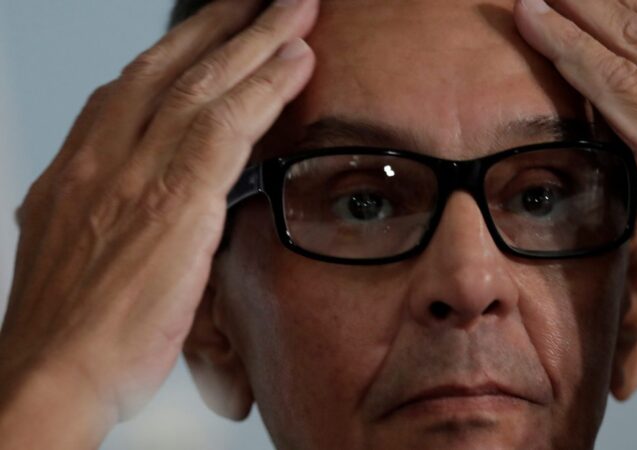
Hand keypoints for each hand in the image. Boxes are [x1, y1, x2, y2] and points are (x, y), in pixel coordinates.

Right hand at [0, 0, 316, 442]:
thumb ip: (108, 212)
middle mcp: (103, 156)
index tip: (208, 34)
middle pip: (168, 69)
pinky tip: (296, 64)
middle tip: (259, 0)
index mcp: (78, 167)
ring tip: (293, 12)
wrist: (53, 374)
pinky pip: (228, 127)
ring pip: (205, 86)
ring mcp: (136, 173)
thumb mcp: (74, 251)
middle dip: (220, 27)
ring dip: (255, 42)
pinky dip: (265, 90)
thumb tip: (135, 201)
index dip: (177, 55)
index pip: (132, 89)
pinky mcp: (175, 201)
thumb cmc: (69, 328)